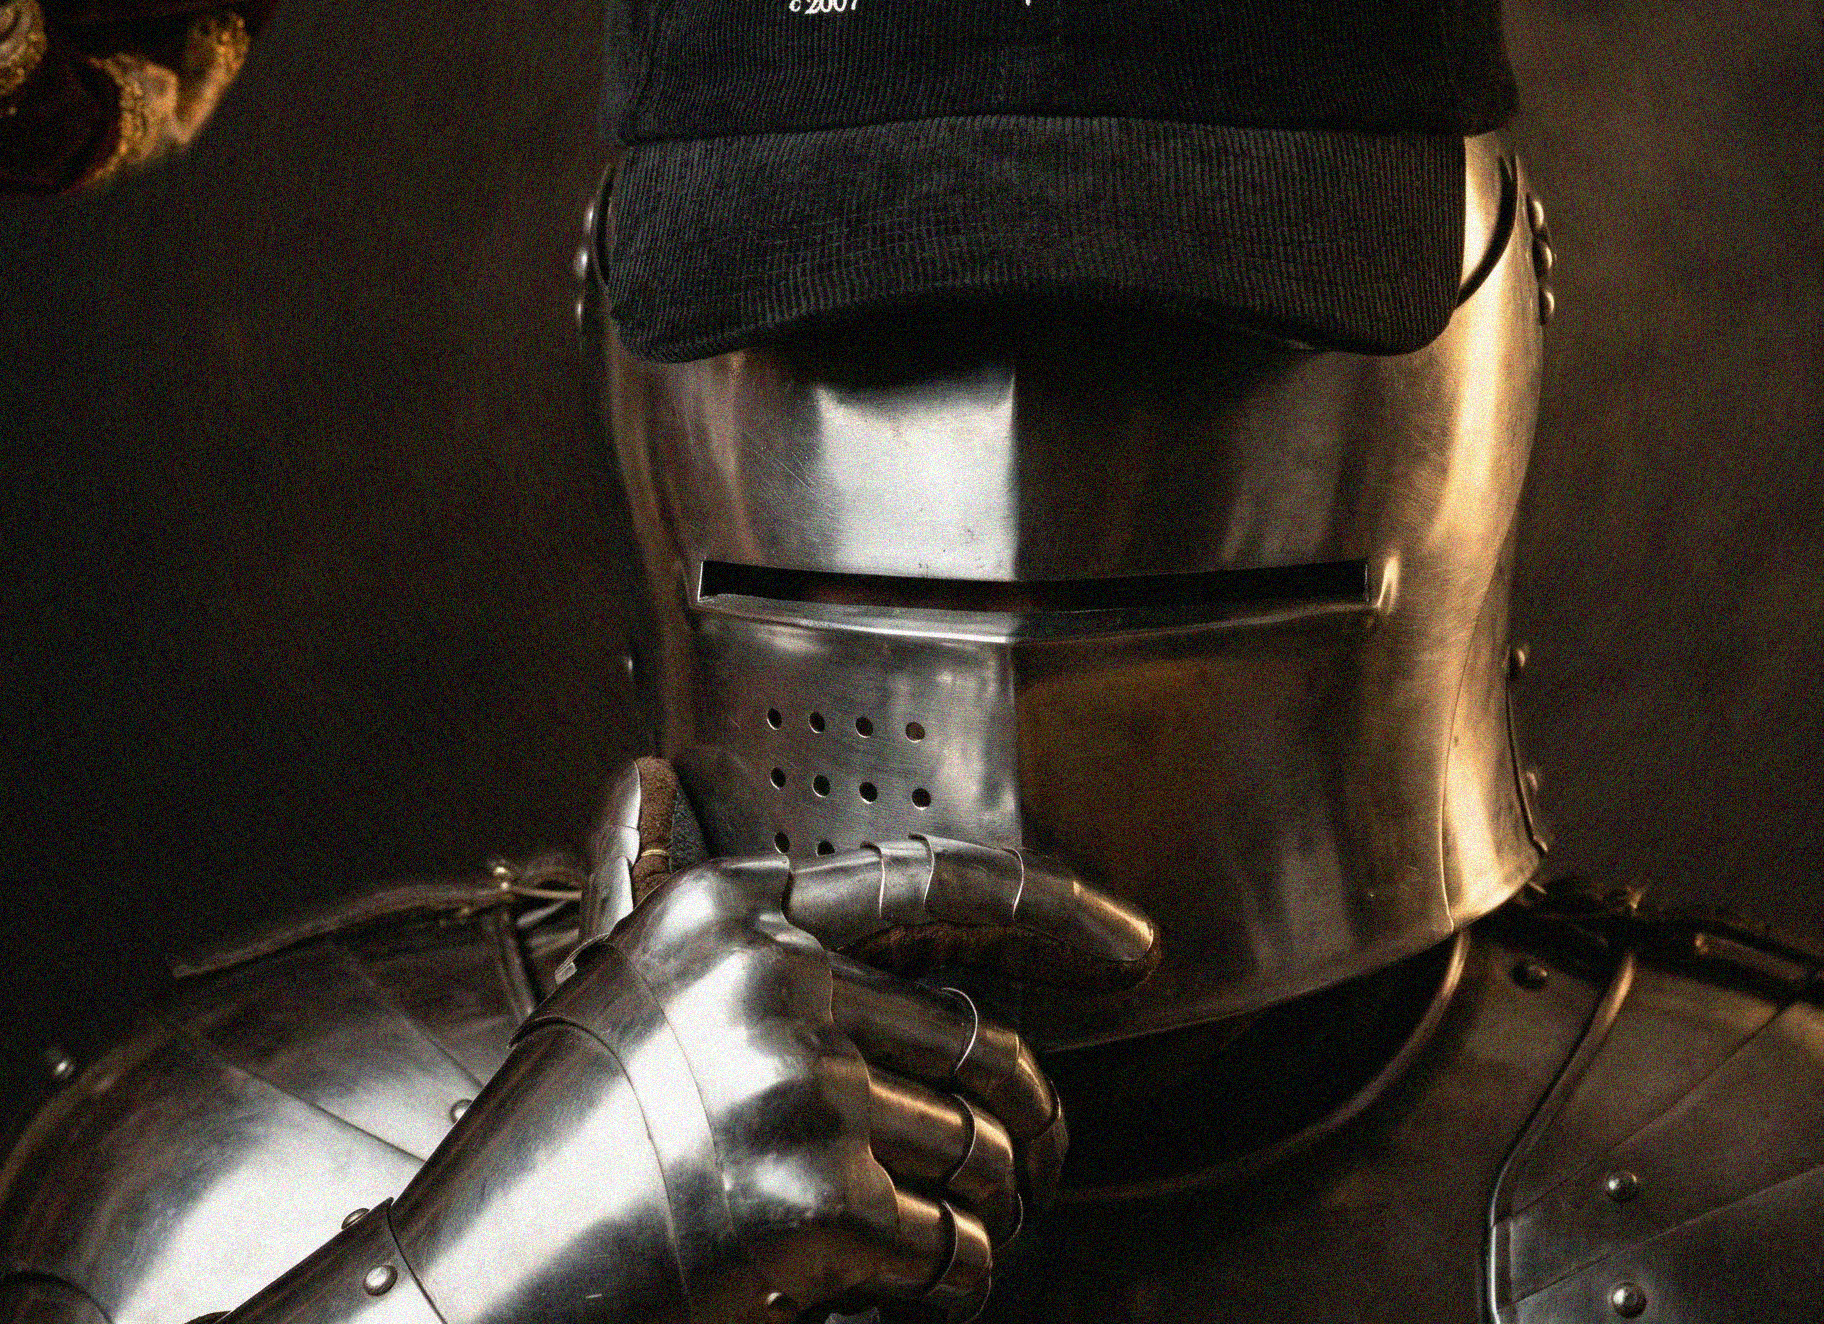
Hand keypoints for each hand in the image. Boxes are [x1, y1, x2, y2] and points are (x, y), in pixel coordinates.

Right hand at [376, 837, 1155, 1323]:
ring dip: (986, 1216)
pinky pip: (957, 1245)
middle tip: (1038, 1170)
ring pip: (982, 1152)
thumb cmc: (539, 1158)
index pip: (931, 887)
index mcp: (726, 913)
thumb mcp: (607, 992)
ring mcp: (798, 1081)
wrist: (463, 1296)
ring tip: (943, 1245)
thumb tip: (641, 777)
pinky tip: (901, 1297)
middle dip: (1026, 1122)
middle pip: (978, 1046)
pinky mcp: (819, 1196)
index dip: (1053, 916)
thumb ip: (647, 888)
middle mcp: (771, 975)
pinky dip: (953, 1284)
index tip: (1133, 955)